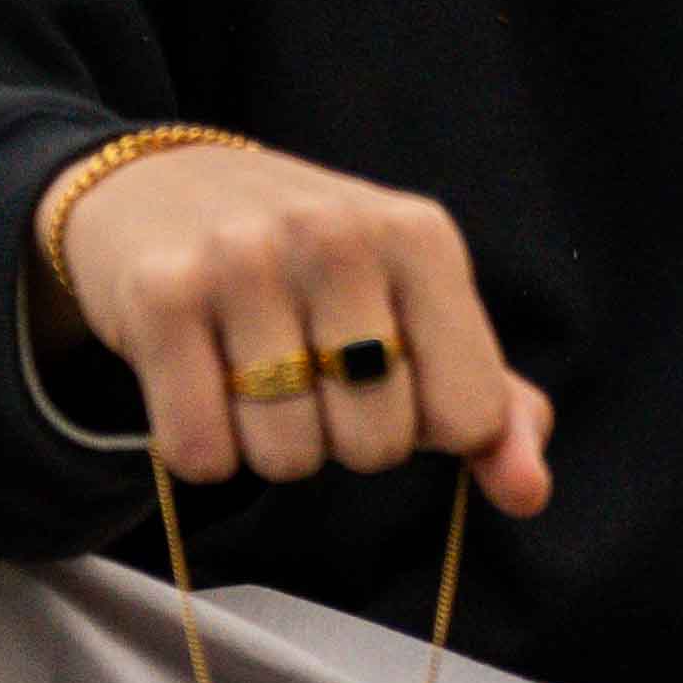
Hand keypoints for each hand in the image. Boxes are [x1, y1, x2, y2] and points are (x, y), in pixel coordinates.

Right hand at [37, 138, 554, 511]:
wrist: (155, 189)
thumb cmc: (307, 269)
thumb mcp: (417, 308)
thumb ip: (490, 403)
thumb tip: (528, 492)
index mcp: (419, 237)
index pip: (470, 417)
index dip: (425, 425)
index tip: (387, 379)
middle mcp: (335, 236)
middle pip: (376, 447)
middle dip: (342, 437)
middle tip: (305, 373)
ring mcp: (243, 261)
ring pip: (286, 457)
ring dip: (267, 443)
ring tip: (248, 371)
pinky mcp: (161, 296)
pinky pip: (201, 451)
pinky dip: (200, 449)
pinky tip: (197, 383)